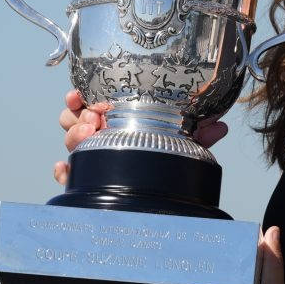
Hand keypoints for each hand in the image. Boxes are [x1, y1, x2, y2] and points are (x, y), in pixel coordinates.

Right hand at [52, 89, 228, 184]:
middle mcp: (101, 131)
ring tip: (88, 136)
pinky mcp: (87, 175)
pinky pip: (67, 172)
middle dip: (77, 117)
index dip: (79, 96)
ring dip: (73, 136)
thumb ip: (199, 133)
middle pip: (73, 118)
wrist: (166, 187)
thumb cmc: (170, 153)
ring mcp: (92, 153)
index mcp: (118, 115)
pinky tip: (66, 169)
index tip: (78, 96)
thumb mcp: (185, 140)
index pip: (91, 100)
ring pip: (69, 139)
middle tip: (93, 122)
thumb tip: (221, 127)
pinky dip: (64, 169)